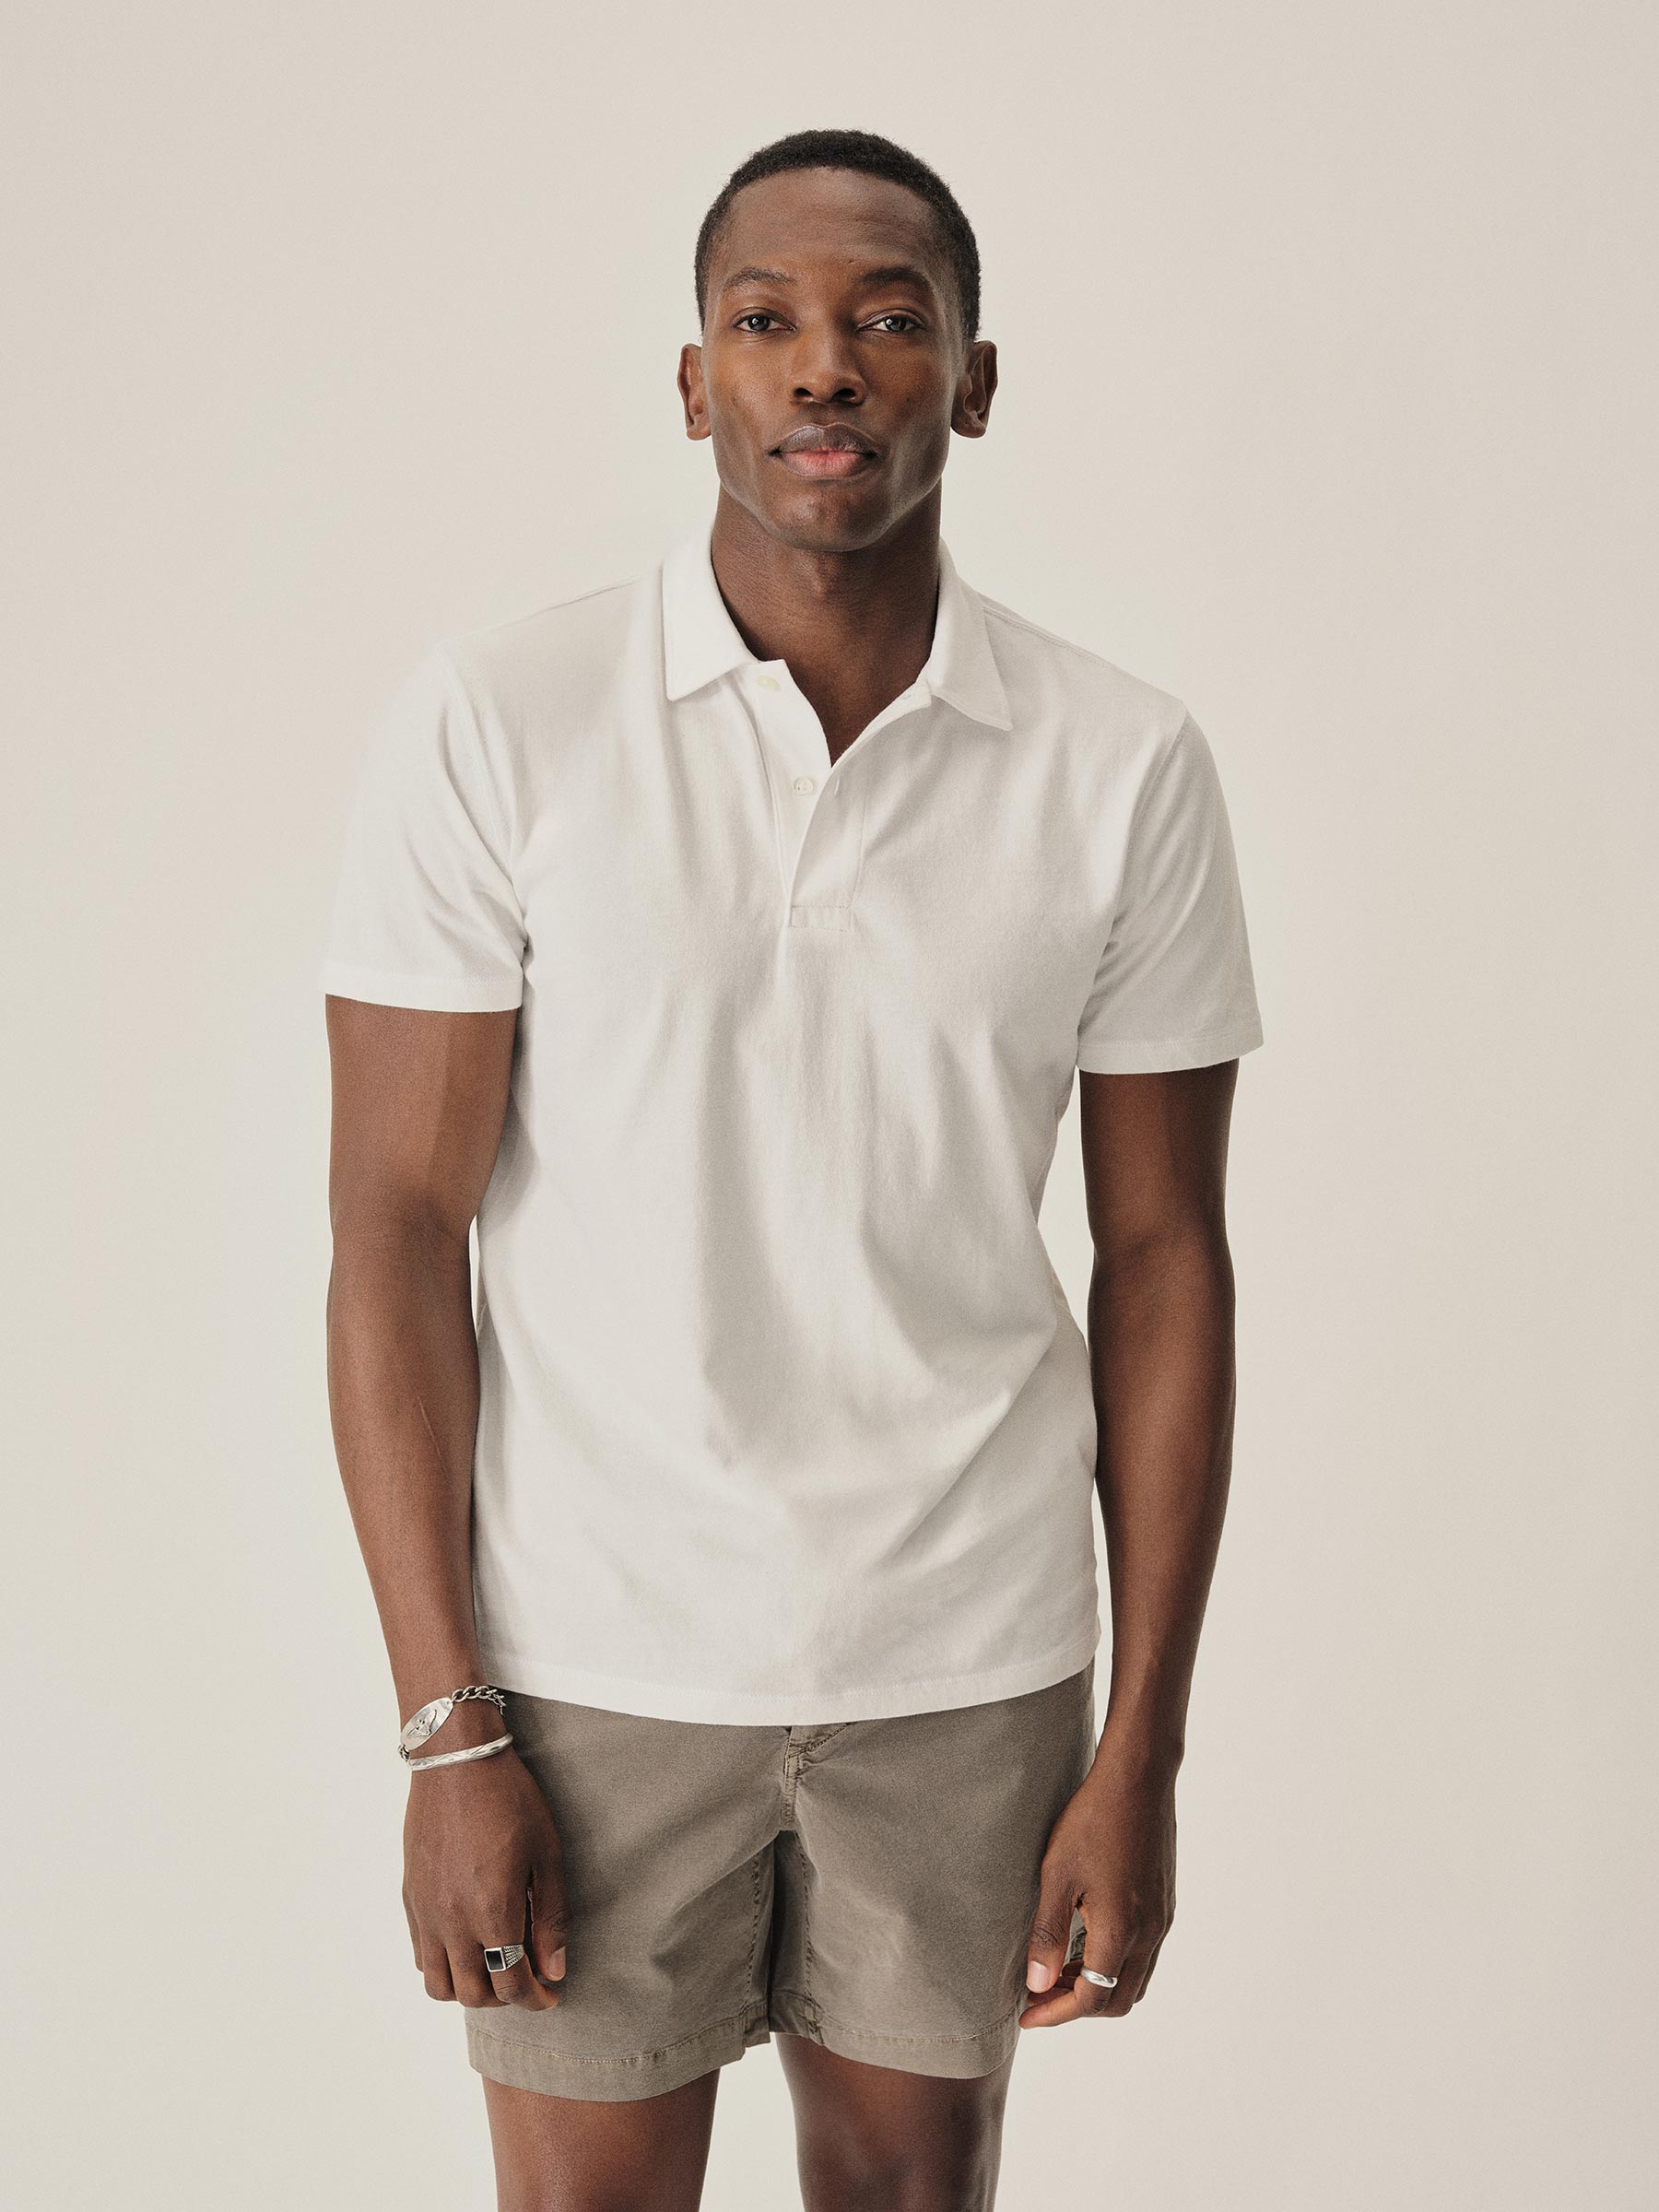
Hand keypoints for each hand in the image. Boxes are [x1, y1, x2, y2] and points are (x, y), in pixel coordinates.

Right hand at [402, 1727, 570, 2013]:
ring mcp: (426, 1912)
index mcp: (492, 1912)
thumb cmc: (510, 1799)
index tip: (550, 1995)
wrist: (457, 1761)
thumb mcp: (547, 1854)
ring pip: (438, 1985)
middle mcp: (453, 1921)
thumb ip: (552, 1918)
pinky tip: (466, 1945)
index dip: (536, 1999)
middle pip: (474, 1994)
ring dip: (469, 1989)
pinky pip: (420, 1955)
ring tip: (494, 1969)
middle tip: (526, 1981)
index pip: (512, 1983)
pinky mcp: (411, 1898)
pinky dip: (443, 1966)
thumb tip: (555, 1970)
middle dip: (505, 1998)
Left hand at [1018, 1740, 1176, 2027]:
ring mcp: (1162, 1919)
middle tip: (1039, 1994)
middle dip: (1077, 2007)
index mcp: (1122, 1932)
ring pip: (1135, 1980)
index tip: (1025, 2014)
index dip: (1055, 2014)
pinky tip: (1086, 1941)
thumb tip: (1036, 1984)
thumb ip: (1048, 1933)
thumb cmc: (1092, 1820)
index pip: (1091, 2000)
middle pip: (1118, 2001)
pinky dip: (1114, 1964)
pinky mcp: (1165, 1902)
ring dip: (1098, 1987)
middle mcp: (1150, 1934)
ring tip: (1058, 1970)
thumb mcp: (1057, 1874)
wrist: (1139, 1778)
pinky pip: (1144, 1955)